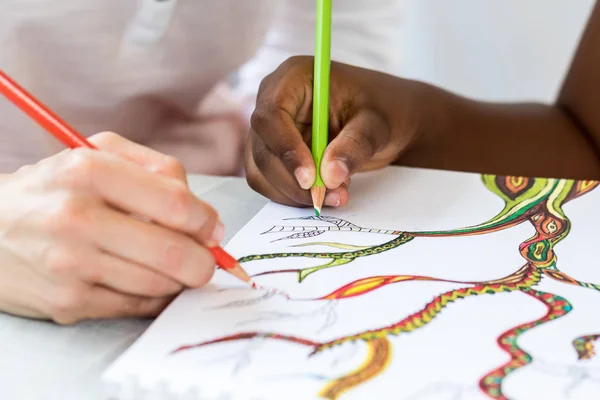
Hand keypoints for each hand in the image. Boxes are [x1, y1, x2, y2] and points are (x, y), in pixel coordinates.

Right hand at [0, 132, 221, 323]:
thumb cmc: (53, 189)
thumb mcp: (96, 153)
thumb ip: (155, 169)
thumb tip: (205, 216)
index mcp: (90, 171)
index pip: (178, 205)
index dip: (207, 222)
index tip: (212, 230)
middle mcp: (77, 218)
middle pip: (175, 253)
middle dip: (204, 262)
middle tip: (205, 260)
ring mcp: (70, 265)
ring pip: (159, 284)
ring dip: (178, 279)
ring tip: (169, 264)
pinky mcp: (67, 302)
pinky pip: (135, 306)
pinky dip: (152, 296)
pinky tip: (143, 279)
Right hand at [245, 56, 418, 207]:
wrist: (386, 120)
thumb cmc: (382, 108)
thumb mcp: (377, 123)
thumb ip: (355, 145)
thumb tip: (330, 175)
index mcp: (293, 78)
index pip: (271, 116)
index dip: (286, 149)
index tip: (310, 178)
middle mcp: (273, 101)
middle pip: (262, 148)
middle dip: (292, 180)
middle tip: (330, 196)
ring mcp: (270, 129)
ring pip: (261, 170)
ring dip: (293, 193)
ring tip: (336, 194)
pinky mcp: (273, 153)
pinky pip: (268, 181)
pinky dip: (292, 196)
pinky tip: (324, 193)